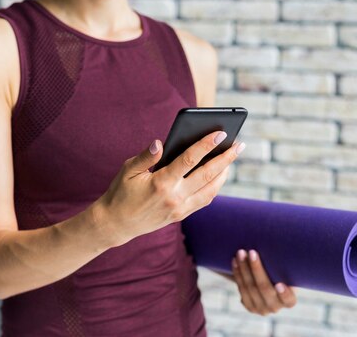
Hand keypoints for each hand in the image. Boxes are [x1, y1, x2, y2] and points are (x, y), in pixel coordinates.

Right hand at [97, 130, 244, 245]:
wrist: (116, 224)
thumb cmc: (121, 192)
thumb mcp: (128, 170)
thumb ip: (146, 157)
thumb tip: (160, 143)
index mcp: (161, 183)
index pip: (189, 160)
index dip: (206, 145)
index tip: (220, 133)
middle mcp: (174, 197)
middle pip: (207, 175)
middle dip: (226, 158)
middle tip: (239, 144)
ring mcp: (180, 209)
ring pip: (211, 190)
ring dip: (224, 174)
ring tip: (231, 159)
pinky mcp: (180, 216)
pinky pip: (204, 200)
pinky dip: (214, 187)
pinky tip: (219, 175)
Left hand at [232, 249, 296, 315]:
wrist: (268, 281)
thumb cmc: (281, 271)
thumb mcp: (286, 270)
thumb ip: (284, 265)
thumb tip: (282, 245)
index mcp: (289, 300)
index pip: (288, 299)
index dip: (284, 294)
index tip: (279, 284)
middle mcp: (275, 307)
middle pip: (264, 288)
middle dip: (257, 269)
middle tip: (252, 252)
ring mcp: (261, 308)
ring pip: (250, 287)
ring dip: (244, 268)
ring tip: (241, 252)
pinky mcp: (249, 306)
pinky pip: (241, 288)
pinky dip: (237, 273)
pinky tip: (235, 261)